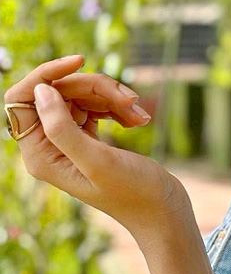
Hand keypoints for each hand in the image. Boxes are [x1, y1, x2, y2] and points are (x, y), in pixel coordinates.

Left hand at [3, 55, 194, 243]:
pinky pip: (96, 106)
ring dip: (112, 97)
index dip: (47, 75)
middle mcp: (50, 147)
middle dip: (94, 87)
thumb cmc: (133, 192)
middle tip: (128, 99)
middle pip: (59, 92)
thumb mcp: (97, 161)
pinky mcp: (90, 139)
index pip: (24, 99)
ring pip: (81, 96)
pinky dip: (118, 107)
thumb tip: (41, 92)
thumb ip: (63, 128)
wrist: (163, 211)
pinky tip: (138, 119)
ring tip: (138, 113)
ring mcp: (70, 142)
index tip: (80, 62)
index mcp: (40, 155)